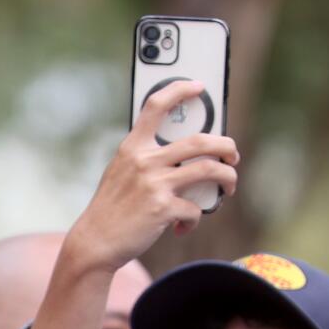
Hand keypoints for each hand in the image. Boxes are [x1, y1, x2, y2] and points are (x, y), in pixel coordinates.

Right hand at [62, 79, 240, 272]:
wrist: (95, 242)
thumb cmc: (111, 209)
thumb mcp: (120, 173)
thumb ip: (145, 159)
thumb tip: (184, 156)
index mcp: (133, 147)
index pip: (156, 106)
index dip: (180, 90)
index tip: (199, 87)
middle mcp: (144, 161)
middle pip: (200, 140)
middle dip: (227, 146)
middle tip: (233, 156)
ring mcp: (154, 185)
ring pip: (209, 170)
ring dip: (228, 177)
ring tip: (229, 186)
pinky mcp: (162, 209)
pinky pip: (195, 208)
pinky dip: (195, 219)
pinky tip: (184, 226)